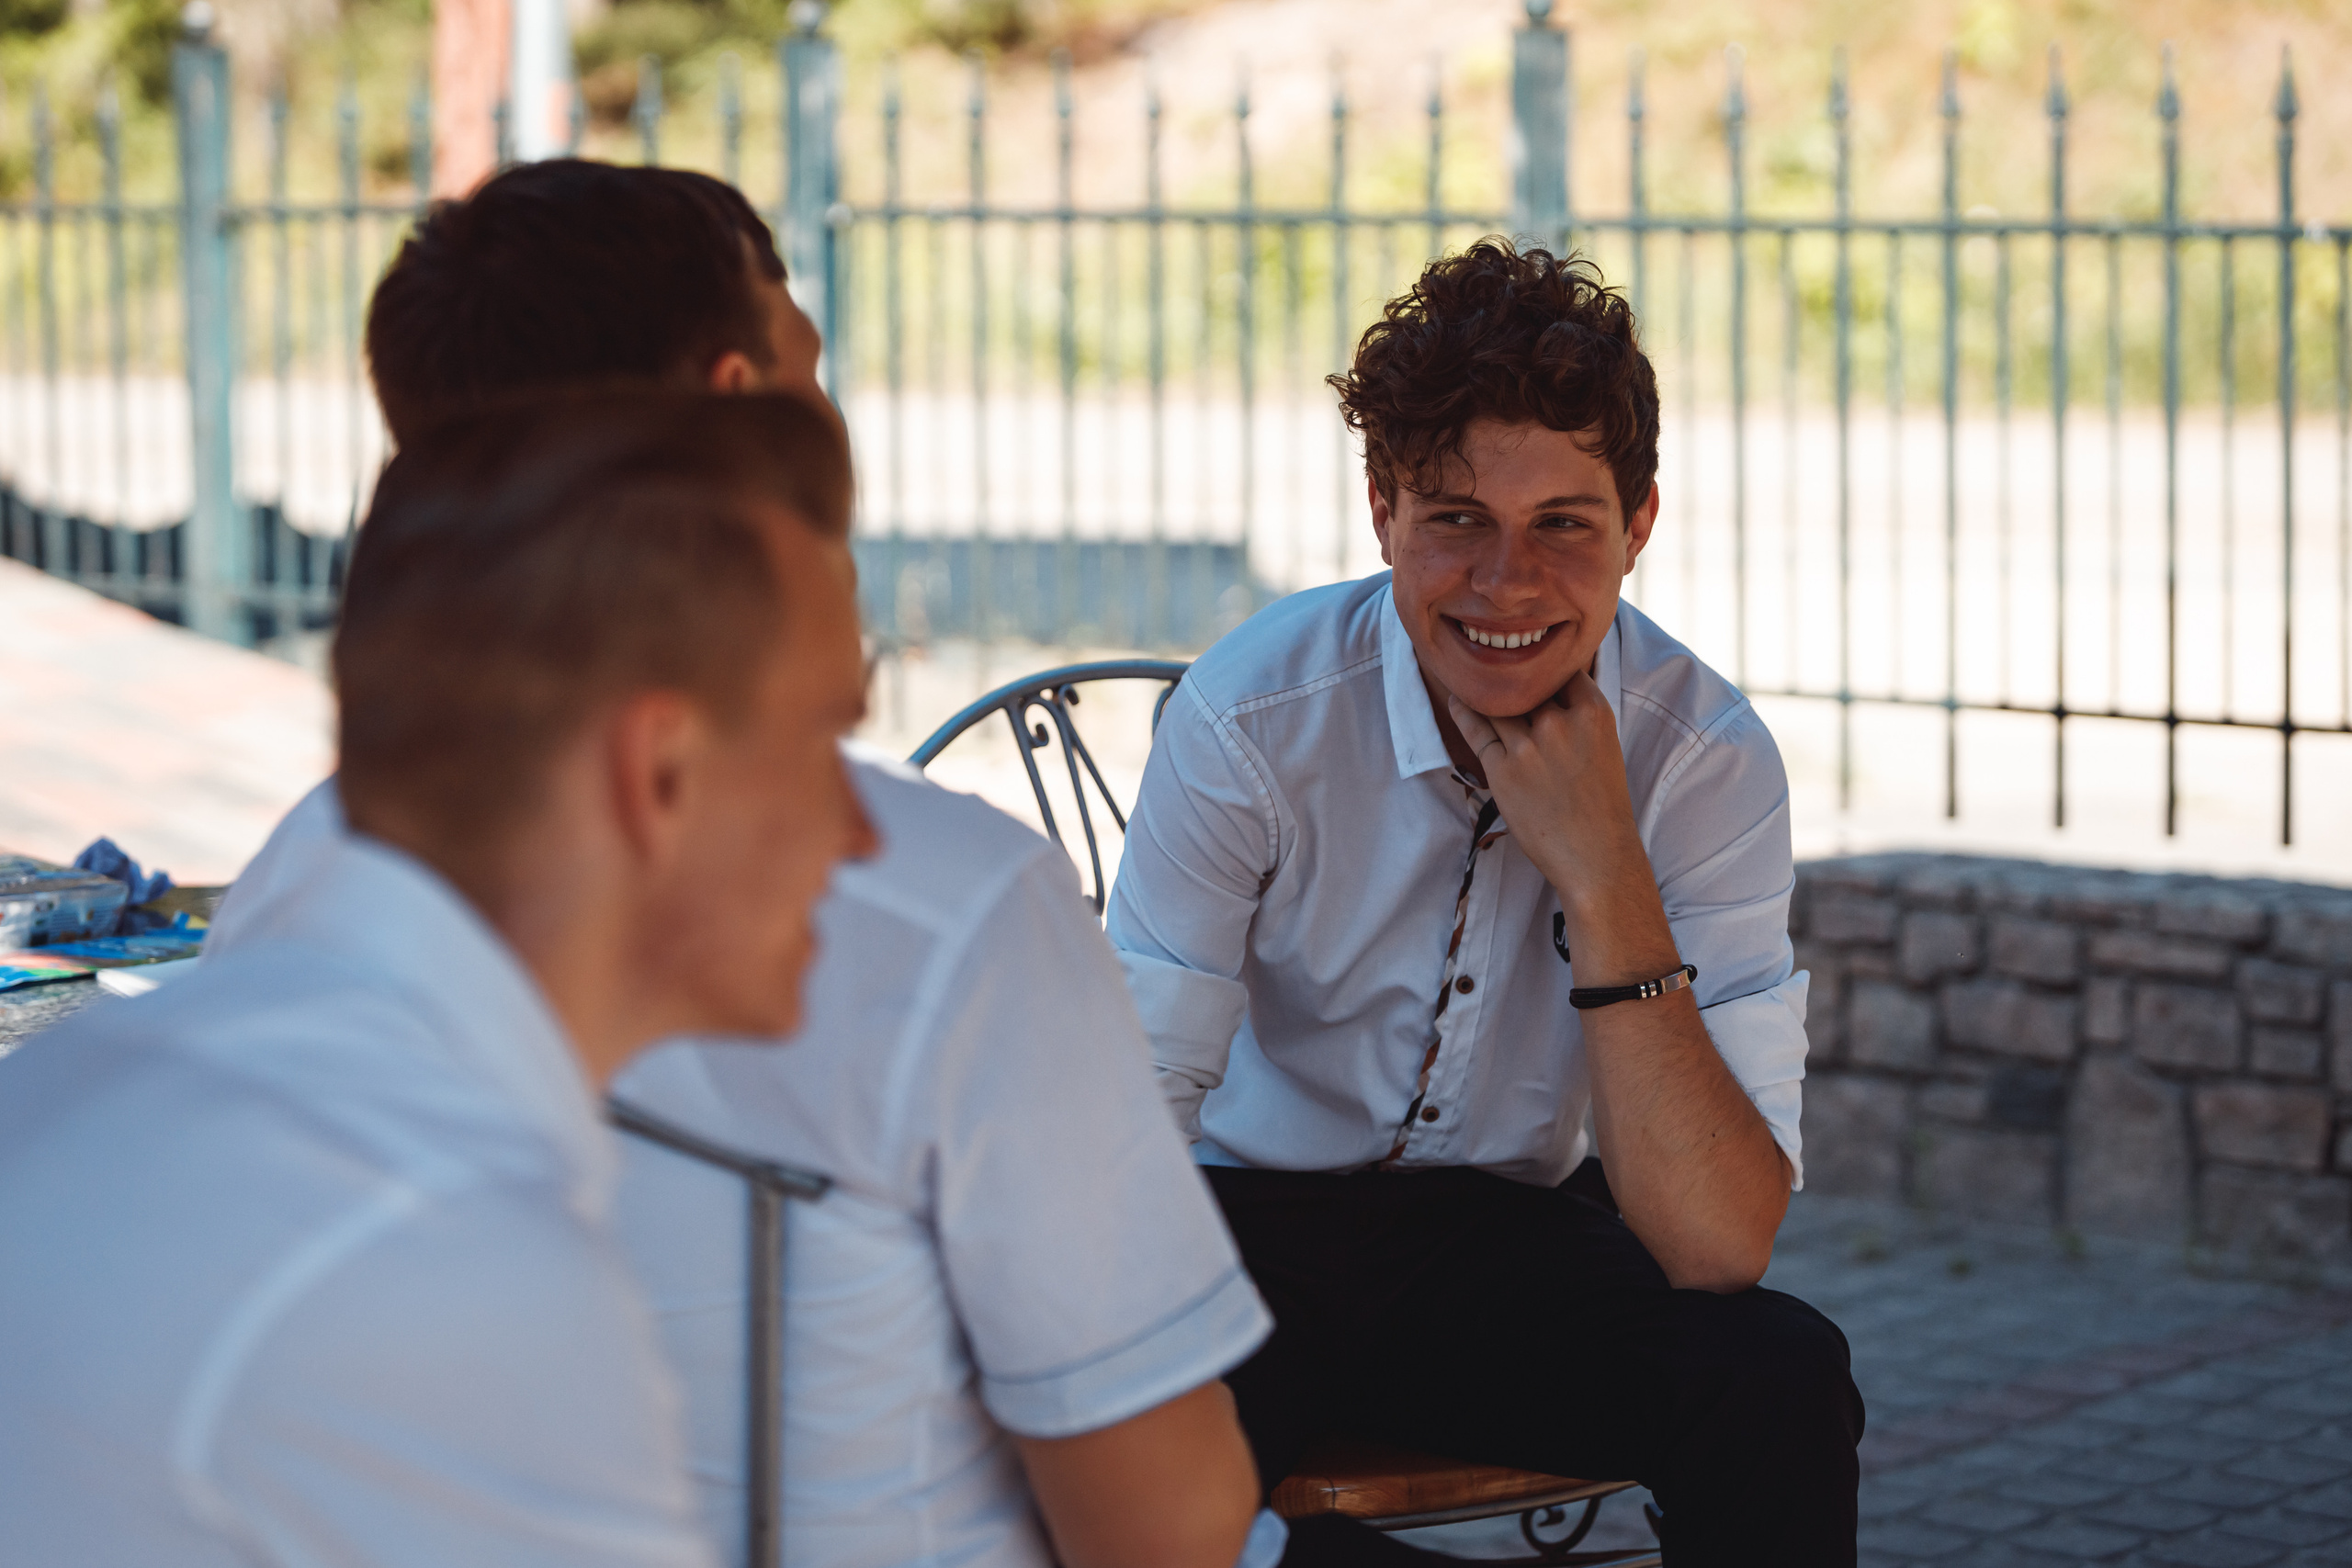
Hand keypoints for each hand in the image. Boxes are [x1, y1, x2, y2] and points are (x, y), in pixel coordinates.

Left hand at [1445, 672, 1644, 915]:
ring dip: (1484, 693)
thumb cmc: (1602, 805)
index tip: (1530, 663)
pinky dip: (1463, 712)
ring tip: (1467, 678)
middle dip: (1513, 681)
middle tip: (1495, 666)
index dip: (1544, 667)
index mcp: (1594, 714)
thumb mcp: (1604, 746)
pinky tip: (1456, 700)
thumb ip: (1579, 714)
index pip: (1561, 670)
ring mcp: (1529, 747)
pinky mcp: (1502, 770)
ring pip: (1497, 704)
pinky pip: (1476, 730)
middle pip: (1526, 685)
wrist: (1595, 857)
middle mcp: (1560, 723)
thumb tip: (1552, 687)